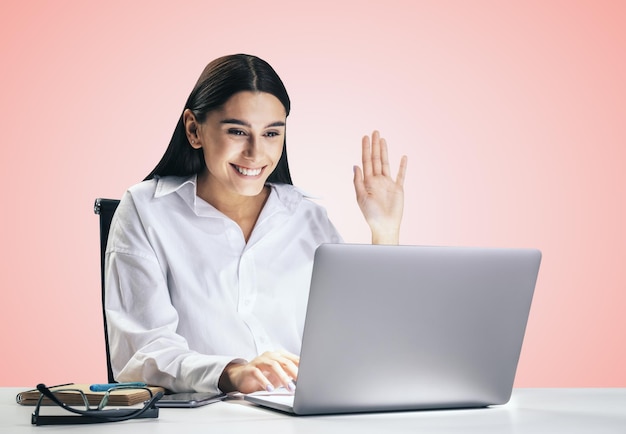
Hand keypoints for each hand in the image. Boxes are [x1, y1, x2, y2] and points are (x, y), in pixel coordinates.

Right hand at [218, 350, 298, 393]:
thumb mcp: (280, 375)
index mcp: (279, 355)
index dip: (302, 366)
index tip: (310, 375)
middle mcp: (270, 355)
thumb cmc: (265, 376)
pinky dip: (265, 381)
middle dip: (294, 372)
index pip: (293, 359)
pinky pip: (258, 373)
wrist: (243, 377)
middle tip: (301, 382)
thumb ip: (291, 374)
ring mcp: (259, 361)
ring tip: (290, 388)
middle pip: (285, 362)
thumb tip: (306, 378)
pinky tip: (270, 389)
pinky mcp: (250, 369)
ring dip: (283, 377)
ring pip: (273, 366)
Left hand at [353, 130, 407, 244]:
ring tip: (383, 139)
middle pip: (375, 159)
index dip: (365, 149)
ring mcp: (388, 183)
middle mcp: (377, 180)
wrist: (385, 225)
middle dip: (375, 145)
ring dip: (384, 151)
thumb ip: (358, 181)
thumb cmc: (370, 214)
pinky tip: (403, 157)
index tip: (365, 137)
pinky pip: (401, 175)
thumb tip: (355, 165)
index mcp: (367, 181)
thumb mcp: (360, 197)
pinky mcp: (398, 188)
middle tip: (375, 132)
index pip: (366, 161)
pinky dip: (402, 166)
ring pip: (386, 163)